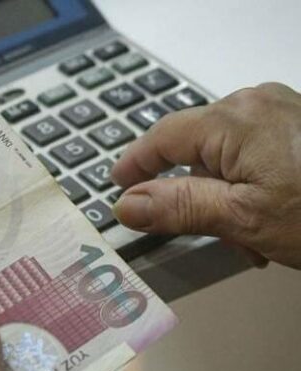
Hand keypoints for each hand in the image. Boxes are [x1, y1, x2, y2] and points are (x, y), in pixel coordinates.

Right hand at [111, 82, 300, 268]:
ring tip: (256, 240)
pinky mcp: (298, 125)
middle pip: (197, 152)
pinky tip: (271, 219)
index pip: (163, 137)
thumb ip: (179, 207)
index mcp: (235, 118)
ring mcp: (280, 111)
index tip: (116, 183)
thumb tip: (126, 204)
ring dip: (228, 198)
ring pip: (226, 158)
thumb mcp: (243, 217)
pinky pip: (254, 154)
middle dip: (198, 196)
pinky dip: (251, 186)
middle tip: (215, 238)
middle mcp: (256, 103)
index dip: (135, 163)